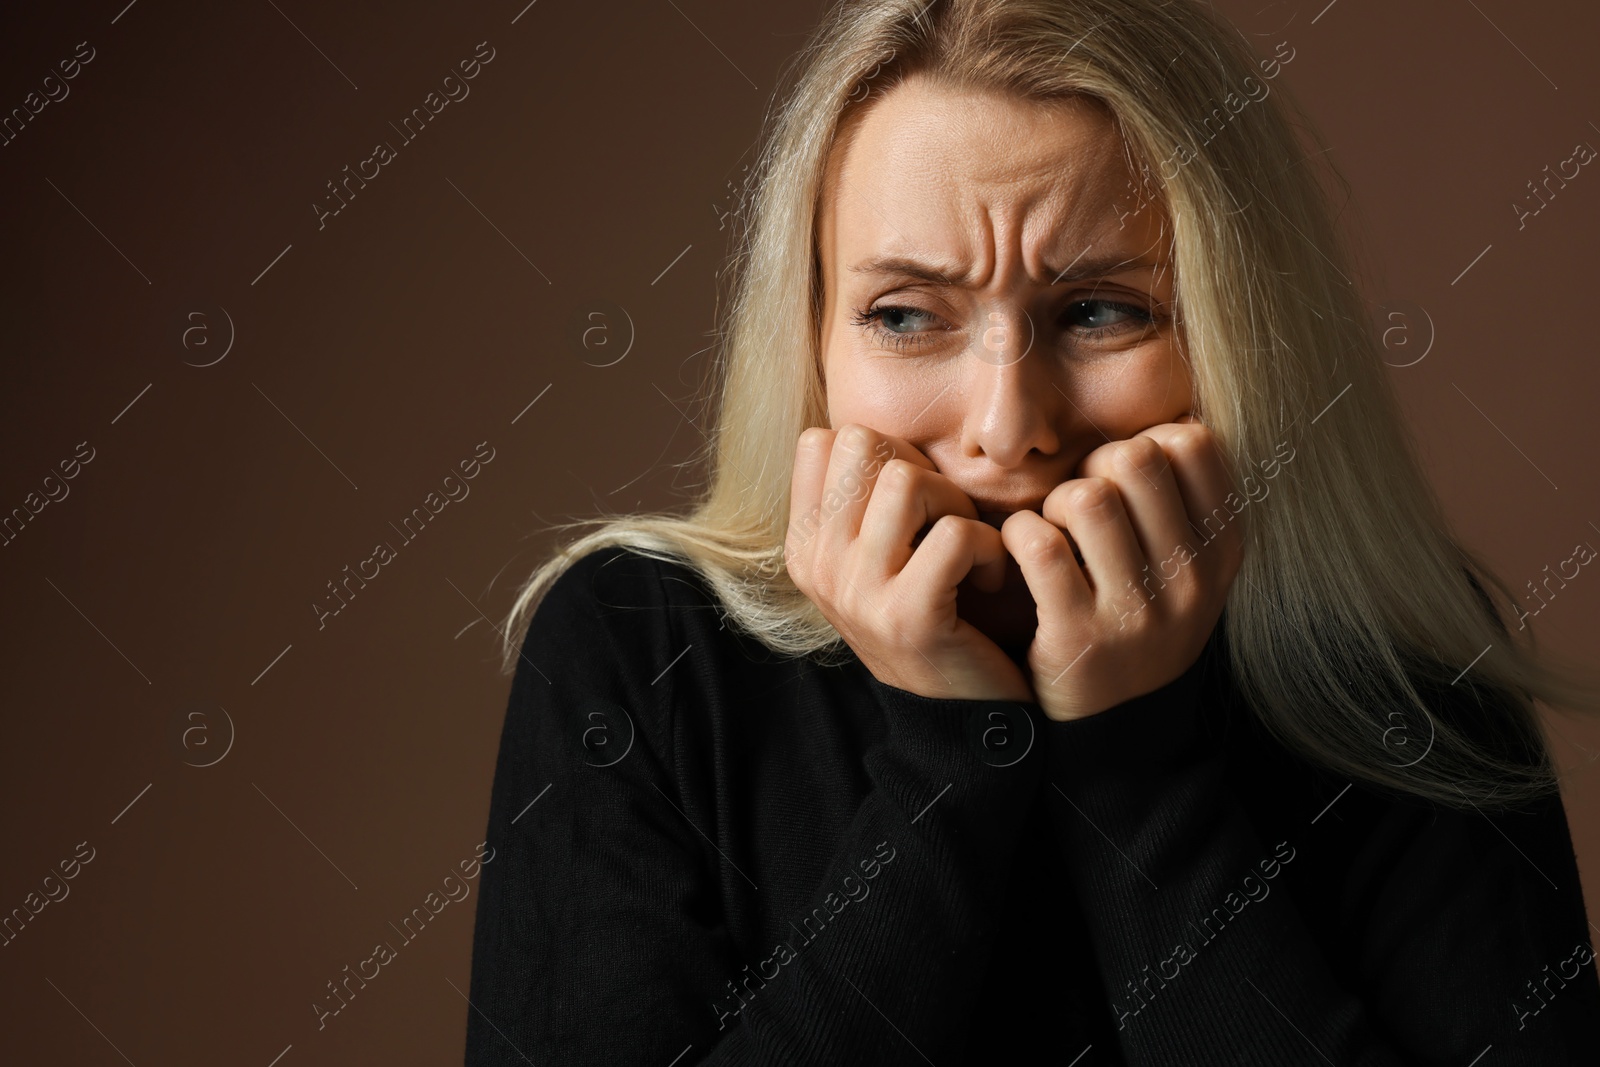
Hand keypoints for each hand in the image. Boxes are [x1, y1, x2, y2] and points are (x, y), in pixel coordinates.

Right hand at [785, 423, 1034, 702]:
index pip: (825, 440)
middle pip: (864, 445)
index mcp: (805, 547)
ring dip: (957, 506)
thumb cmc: (935, 622)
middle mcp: (819, 566)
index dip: (885, 454)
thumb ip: (864, 505)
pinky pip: (954, 533)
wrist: (960, 722)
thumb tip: (878, 435)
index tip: (914, 506)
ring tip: (971, 550)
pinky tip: (993, 580)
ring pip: (907, 480)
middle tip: (948, 520)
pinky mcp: (908, 615)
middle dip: (921, 469)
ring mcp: (857, 591)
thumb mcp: (880, 565)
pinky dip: (991, 547)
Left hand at [997, 417, 1244, 721]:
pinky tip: (1020, 552)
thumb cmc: (1139, 622)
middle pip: (1136, 459)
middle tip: (1079, 503)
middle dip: (1094, 466)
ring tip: (1053, 530)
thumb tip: (1169, 419)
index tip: (1126, 481)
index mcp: (1223, 552)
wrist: (1115, 728)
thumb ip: (1182, 500)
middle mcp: (1191, 581)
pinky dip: (1019, 534)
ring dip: (1054, 503)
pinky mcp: (1079, 636)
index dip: (1146, 442)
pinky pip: (1040, 544)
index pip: (1193, 443)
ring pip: (1087, 498)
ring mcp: (1138, 612)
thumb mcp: (1188, 569)